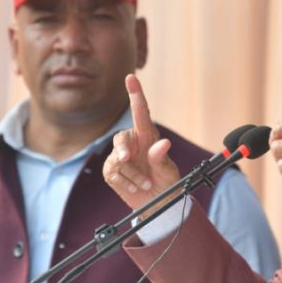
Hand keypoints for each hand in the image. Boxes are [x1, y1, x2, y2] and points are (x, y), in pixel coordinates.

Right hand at [102, 74, 181, 212]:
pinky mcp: (112, 172)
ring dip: (132, 175)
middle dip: (123, 148)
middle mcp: (133, 144)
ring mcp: (121, 158)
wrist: (158, 205)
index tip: (131, 77)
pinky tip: (135, 188)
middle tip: (127, 159)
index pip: (140, 112)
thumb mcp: (169, 171)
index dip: (135, 94)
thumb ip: (162, 158)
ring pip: (117, 160)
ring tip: (145, 184)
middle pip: (120, 137)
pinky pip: (113, 174)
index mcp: (148, 137)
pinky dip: (125, 183)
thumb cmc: (167, 183)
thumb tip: (163, 143)